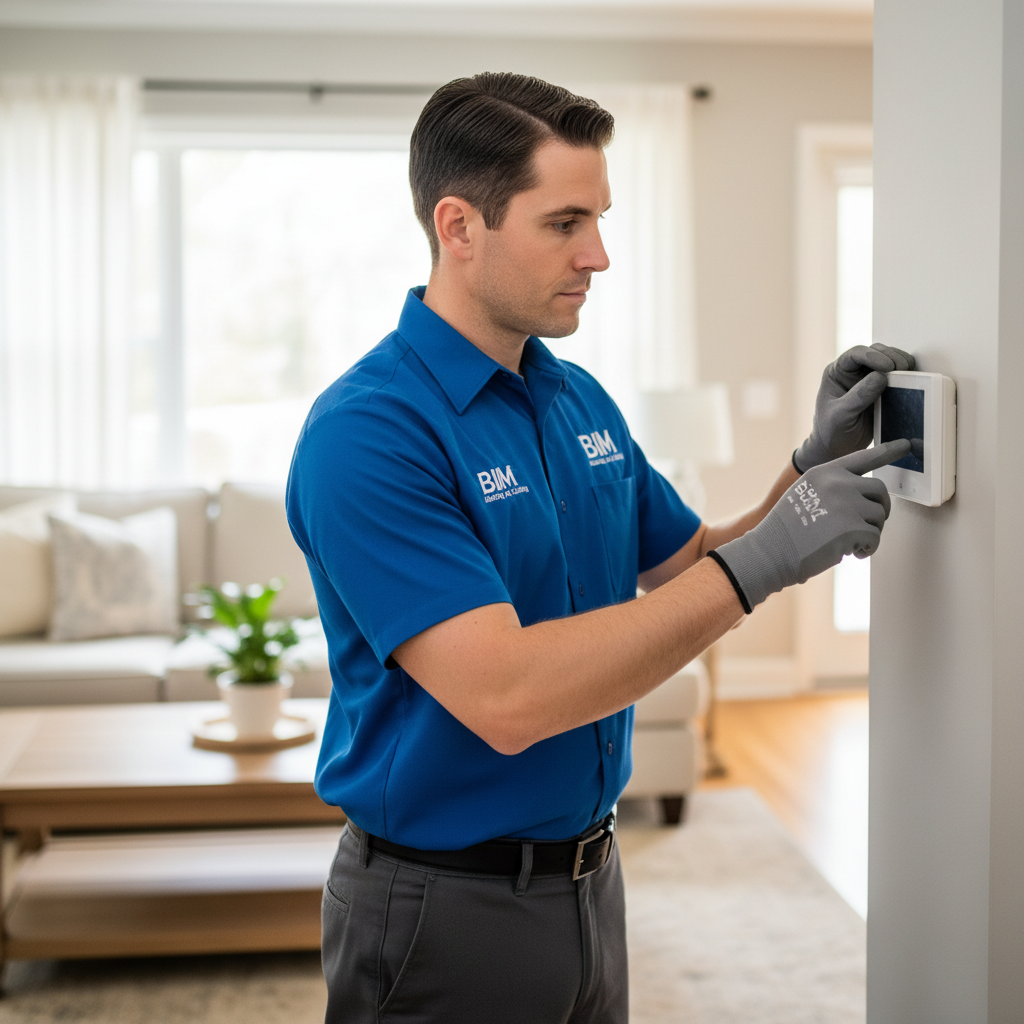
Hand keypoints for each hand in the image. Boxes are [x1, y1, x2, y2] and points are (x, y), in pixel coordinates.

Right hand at [711, 439, 910, 610]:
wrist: (771, 551)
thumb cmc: (786, 529)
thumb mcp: (804, 494)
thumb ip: (831, 487)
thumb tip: (864, 496)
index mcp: (826, 472)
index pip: (864, 457)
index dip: (888, 451)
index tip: (906, 445)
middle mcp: (838, 483)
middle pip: (879, 490)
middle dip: (879, 508)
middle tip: (867, 524)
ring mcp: (846, 504)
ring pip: (879, 515)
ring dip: (870, 531)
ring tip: (850, 542)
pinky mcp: (853, 527)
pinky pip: (875, 537)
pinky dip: (867, 548)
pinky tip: (850, 552)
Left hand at [794, 343, 914, 471]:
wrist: (838, 448)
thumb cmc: (831, 432)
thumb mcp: (841, 416)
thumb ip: (858, 396)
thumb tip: (880, 376)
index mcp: (837, 372)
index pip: (855, 354)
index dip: (872, 355)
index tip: (887, 367)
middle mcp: (853, 371)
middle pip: (875, 352)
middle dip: (891, 357)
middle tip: (902, 369)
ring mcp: (869, 379)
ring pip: (889, 360)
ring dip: (901, 364)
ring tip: (909, 374)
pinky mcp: (883, 390)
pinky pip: (897, 377)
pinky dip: (906, 376)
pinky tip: (911, 382)